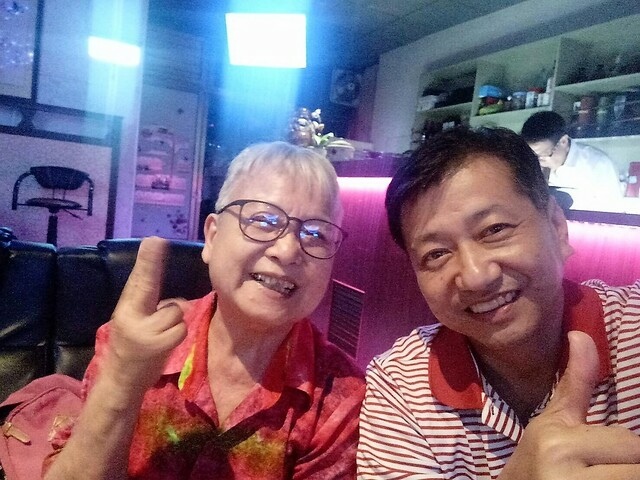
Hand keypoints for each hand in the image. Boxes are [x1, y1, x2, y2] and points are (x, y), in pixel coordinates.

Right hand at [104, 237, 187, 392]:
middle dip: (152, 263)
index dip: (147, 261)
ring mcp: (144, 331)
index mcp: (126, 309)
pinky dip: (178, 333)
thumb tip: (178, 302)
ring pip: (176, 310)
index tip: (153, 240)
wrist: (121, 381)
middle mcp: (131, 317)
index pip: (138, 281)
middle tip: (156, 241)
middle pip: (150, 286)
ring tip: (161, 333)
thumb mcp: (133, 322)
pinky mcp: (157, 345)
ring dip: (175, 321)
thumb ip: (149, 307)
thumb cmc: (132, 347)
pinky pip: (180, 328)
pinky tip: (164, 344)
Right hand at [499, 331, 639, 478]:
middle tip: (604, 462)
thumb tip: (581, 334)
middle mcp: (568, 477)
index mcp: (559, 445)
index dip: (622, 448)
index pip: (630, 443)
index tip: (602, 451)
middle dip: (625, 464)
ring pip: (632, 475)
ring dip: (622, 472)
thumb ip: (576, 382)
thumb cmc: (536, 458)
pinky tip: (601, 475)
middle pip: (635, 464)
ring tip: (603, 468)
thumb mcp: (553, 420)